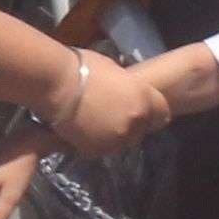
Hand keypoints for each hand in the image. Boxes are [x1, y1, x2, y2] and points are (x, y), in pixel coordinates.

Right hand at [44, 50, 169, 155]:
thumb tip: (123, 91)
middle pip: (141, 131)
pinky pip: (100, 150)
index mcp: (144, 100)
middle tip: (113, 116)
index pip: (162, 115)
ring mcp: (115, 140)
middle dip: (130, 125)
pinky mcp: (95, 151)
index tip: (141, 110)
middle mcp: (135, 123)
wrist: (56, 84)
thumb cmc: (83, 67)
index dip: (152, 112)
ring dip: (112, 136)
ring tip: (94, 124)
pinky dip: (93, 143)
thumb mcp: (115, 71)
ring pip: (121, 143)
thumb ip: (125, 87)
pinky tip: (81, 131)